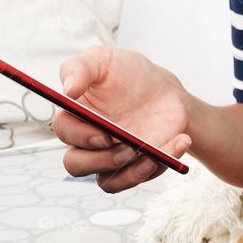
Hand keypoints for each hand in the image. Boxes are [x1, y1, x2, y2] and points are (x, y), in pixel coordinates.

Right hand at [53, 47, 191, 192]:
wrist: (166, 92)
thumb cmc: (129, 75)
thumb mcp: (103, 59)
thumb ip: (79, 68)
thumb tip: (67, 90)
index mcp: (76, 116)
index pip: (64, 132)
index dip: (81, 137)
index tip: (105, 133)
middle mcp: (88, 143)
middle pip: (76, 166)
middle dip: (102, 160)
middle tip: (128, 148)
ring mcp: (112, 160)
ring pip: (107, 183)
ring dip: (131, 172)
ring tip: (154, 152)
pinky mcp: (136, 168)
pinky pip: (139, 179)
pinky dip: (160, 165)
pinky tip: (178, 142)